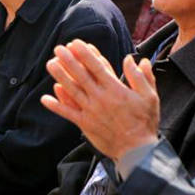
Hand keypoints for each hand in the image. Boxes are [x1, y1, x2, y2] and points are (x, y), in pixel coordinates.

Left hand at [41, 40, 158, 162]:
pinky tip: (45, 99)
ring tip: (50, 64)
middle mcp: (100, 98)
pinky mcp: (85, 124)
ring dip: (60, 76)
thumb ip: (140, 76)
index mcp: (115, 89)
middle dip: (68, 60)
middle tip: (58, 48)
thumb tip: (133, 59)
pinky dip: (56, 106)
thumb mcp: (150, 96)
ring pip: (72, 90)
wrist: (137, 151)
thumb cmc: (145, 122)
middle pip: (81, 75)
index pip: (97, 66)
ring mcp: (91, 111)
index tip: (75, 43)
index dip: (85, 53)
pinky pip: (68, 113)